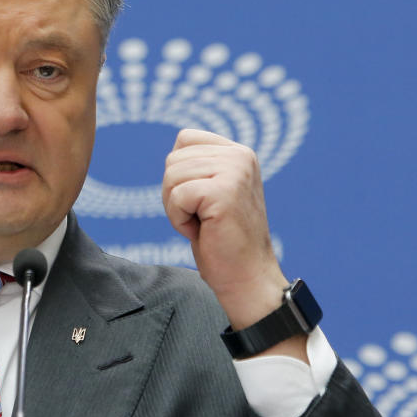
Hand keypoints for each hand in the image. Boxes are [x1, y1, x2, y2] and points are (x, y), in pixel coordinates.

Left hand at [162, 129, 303, 357]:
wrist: (245, 276)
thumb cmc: (222, 239)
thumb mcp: (212, 191)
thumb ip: (200, 166)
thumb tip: (176, 148)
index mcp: (239, 152)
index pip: (185, 139)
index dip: (179, 173)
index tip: (201, 200)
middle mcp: (240, 156)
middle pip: (173, 160)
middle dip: (175, 194)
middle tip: (202, 217)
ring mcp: (234, 172)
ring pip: (171, 177)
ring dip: (177, 208)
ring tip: (204, 224)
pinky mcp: (224, 192)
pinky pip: (177, 197)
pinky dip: (179, 219)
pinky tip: (203, 231)